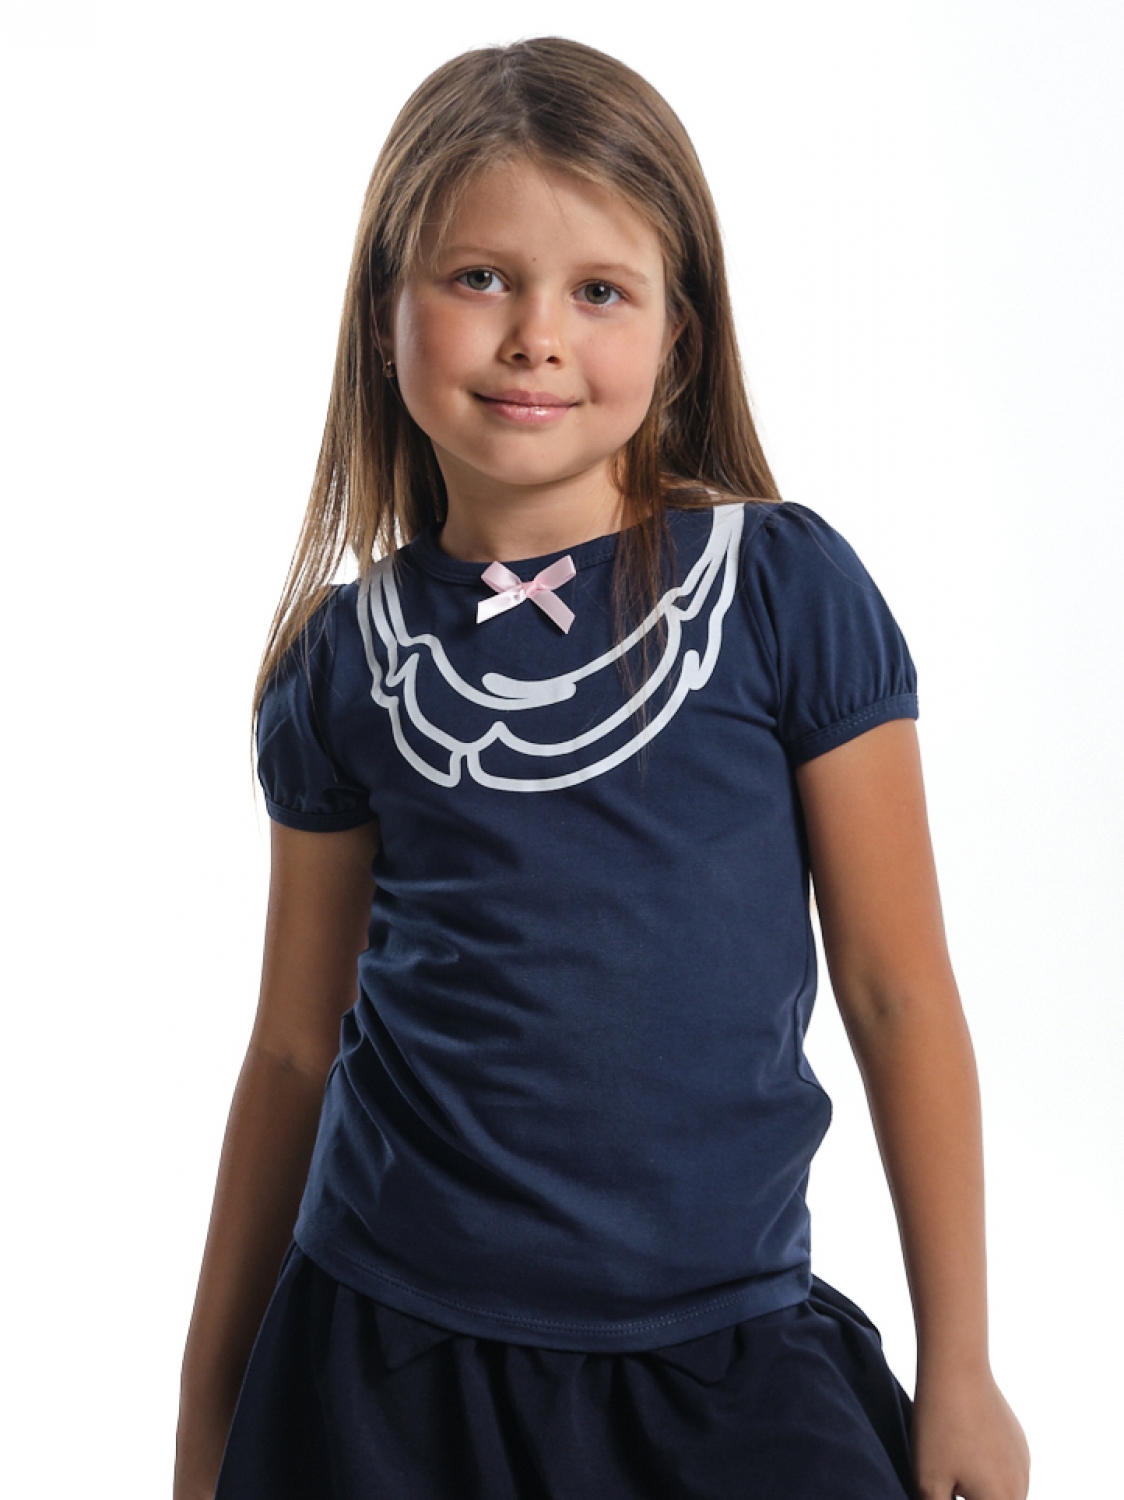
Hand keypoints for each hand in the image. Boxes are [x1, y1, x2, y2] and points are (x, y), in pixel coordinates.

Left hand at [912, 1367, 1029, 1499]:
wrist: (957, 1369)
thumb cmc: (939, 1427)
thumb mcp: (928, 1481)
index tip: (947, 1490)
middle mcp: (1021, 1487)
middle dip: (970, 1497)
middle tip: (946, 1482)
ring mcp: (1023, 1461)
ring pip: (1003, 1492)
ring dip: (982, 1490)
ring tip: (950, 1465)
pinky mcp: (1019, 1440)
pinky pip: (1006, 1469)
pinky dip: (988, 1470)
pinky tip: (962, 1449)